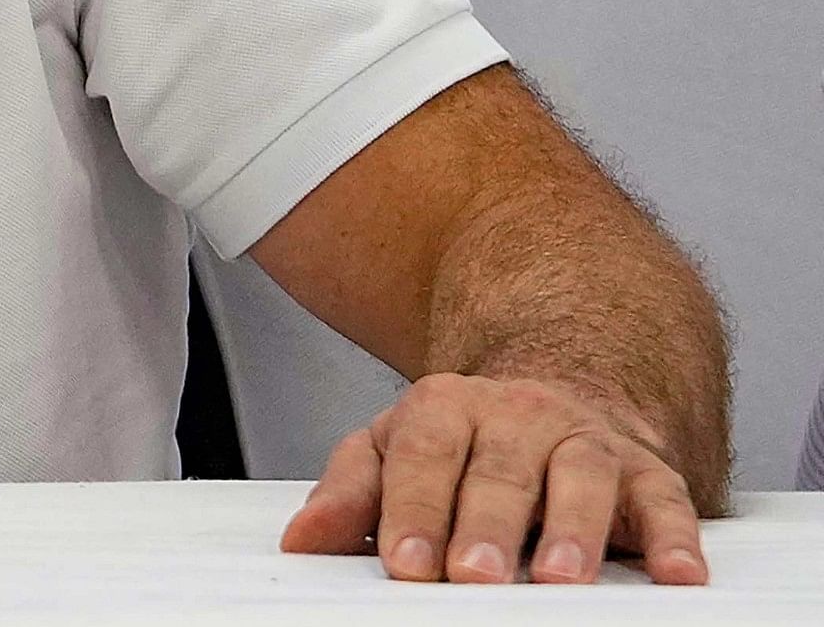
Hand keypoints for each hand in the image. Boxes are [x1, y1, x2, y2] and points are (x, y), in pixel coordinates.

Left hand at [281, 373, 708, 583]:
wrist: (551, 398)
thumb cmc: (463, 443)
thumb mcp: (392, 452)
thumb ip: (350, 493)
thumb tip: (303, 540)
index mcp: (444, 406)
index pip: (424, 455)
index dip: (413, 510)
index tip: (403, 562)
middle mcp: (517, 415)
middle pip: (499, 470)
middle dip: (485, 526)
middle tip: (471, 576)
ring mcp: (584, 440)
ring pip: (582, 477)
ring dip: (573, 529)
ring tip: (559, 578)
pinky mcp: (646, 472)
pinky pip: (665, 500)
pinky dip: (675, 536)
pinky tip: (675, 573)